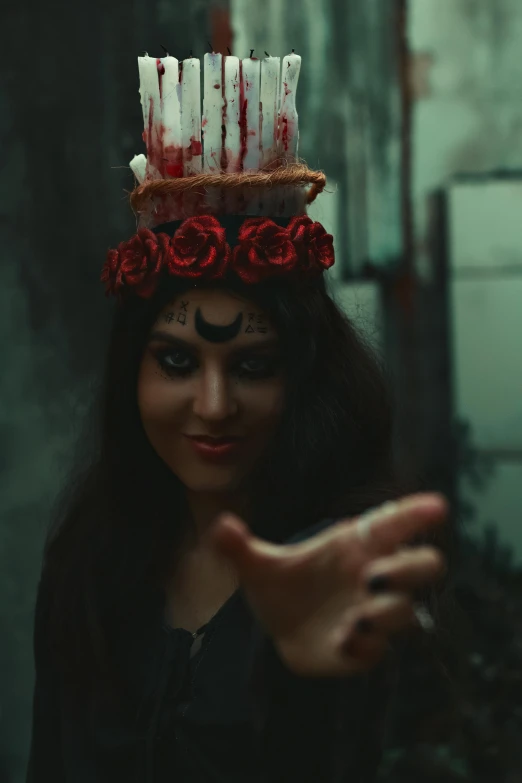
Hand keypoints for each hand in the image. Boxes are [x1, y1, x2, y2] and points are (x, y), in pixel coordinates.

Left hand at [207, 493, 446, 677]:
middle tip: (373, 576)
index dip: (416, 514)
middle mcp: (372, 575)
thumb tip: (220, 524)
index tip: (436, 506)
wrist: (278, 631)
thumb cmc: (281, 586)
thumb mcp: (256, 566)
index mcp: (354, 545)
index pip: (392, 523)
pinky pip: (381, 650)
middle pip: (422, 565)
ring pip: (407, 610)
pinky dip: (366, 647)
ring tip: (355, 620)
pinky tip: (343, 642)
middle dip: (410, 568)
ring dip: (386, 613)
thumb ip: (239, 547)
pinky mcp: (366, 649)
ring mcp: (374, 613)